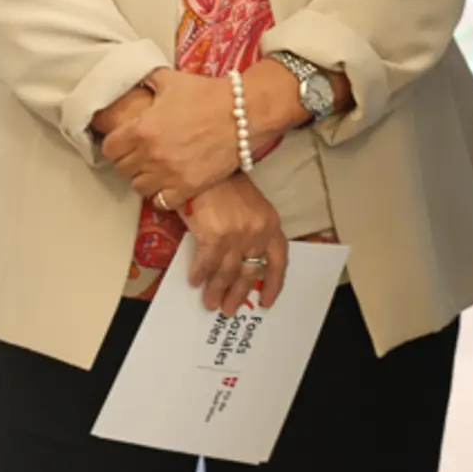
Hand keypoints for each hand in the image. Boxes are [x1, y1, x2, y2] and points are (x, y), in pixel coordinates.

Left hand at [101, 71, 238, 206]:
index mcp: (141, 128)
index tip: (121, 142)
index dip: (113, 144)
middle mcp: (151, 154)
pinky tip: (168, 183)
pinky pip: (162, 202)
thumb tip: (135, 80)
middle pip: (121, 169)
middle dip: (127, 160)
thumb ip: (147, 81)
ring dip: (143, 178)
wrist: (243, 113)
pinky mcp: (188, 188)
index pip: (109, 148)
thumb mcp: (170, 80)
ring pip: (139, 187)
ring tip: (152, 169)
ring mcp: (169, 174)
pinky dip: (161, 195)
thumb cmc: (206, 94)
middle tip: (138, 154)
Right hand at [182, 176, 288, 314]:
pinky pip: (206, 265)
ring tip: (210, 302)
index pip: (278, 260)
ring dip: (217, 291)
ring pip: (228, 274)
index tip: (267, 300)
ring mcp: (236, 236)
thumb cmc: (220, 179)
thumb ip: (248, 229)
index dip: (274, 283)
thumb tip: (237, 259)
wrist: (199, 162)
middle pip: (250, 272)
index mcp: (270, 222)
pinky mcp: (213, 237)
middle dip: (238, 294)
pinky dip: (199, 275)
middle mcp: (257, 232)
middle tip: (229, 308)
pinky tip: (194, 280)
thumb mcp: (246, 202)